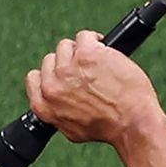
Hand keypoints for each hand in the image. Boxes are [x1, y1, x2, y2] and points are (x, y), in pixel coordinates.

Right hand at [24, 29, 162, 146]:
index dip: (51, 73)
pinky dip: (95, 41)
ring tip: (97, 62)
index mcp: (44, 106)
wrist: (131, 123)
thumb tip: (56, 101)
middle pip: (51, 59)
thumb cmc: (109, 128)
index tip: (63, 74)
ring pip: (66, 46)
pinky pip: (85, 37)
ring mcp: (67, 69)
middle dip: (68, 63)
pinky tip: (105, 50)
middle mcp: (51, 86)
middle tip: (87, 71)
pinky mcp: (86, 54)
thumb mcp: (72, 130)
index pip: (34, 78)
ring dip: (81, 50)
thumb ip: (58, 113)